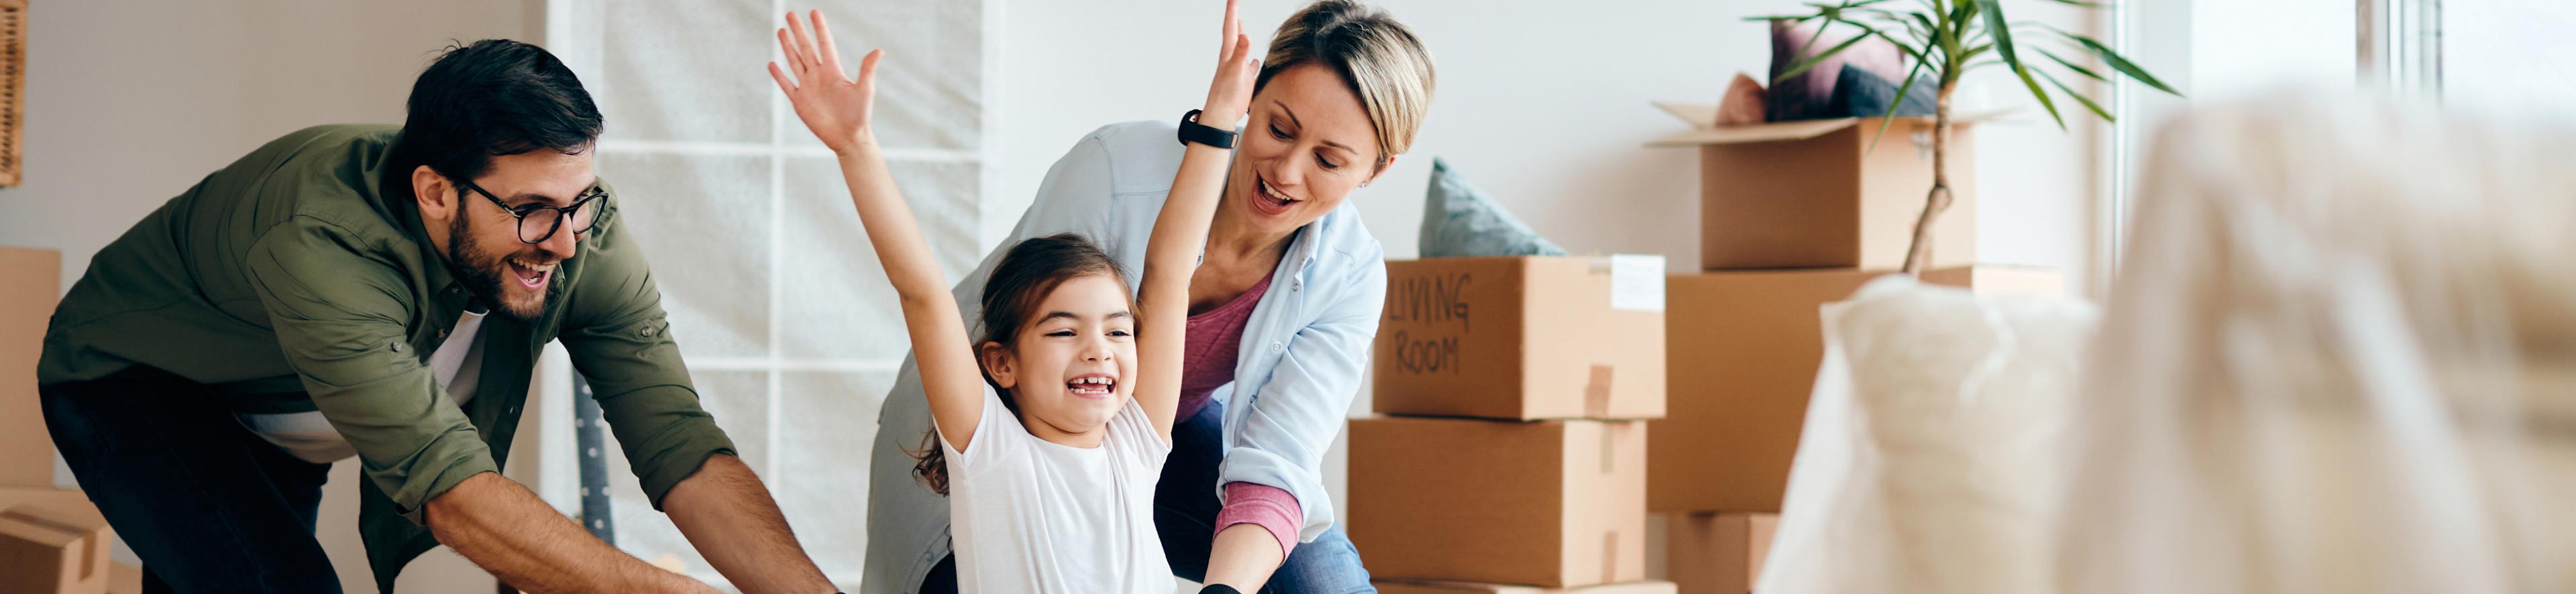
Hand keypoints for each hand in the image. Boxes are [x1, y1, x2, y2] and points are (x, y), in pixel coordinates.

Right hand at [768, 10, 880, 154]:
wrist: (848, 138)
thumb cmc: (860, 115)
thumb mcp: (865, 90)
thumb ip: (867, 70)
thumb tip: (878, 50)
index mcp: (834, 71)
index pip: (824, 44)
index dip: (819, 28)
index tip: (814, 12)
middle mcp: (819, 76)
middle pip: (806, 48)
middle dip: (798, 31)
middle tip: (790, 14)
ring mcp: (808, 87)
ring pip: (795, 62)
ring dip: (788, 47)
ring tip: (781, 31)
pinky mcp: (800, 101)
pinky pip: (787, 85)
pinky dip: (779, 75)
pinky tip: (772, 63)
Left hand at [1198, 0, 1259, 129]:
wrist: (1222, 115)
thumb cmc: (1225, 95)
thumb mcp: (1234, 71)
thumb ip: (1240, 53)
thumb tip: (1246, 35)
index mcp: (1228, 53)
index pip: (1230, 27)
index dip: (1232, 11)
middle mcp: (1233, 59)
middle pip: (1234, 34)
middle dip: (1235, 19)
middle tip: (1234, 6)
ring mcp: (1238, 69)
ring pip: (1242, 49)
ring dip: (1242, 38)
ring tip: (1242, 28)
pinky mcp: (1244, 81)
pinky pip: (1250, 67)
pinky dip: (1253, 61)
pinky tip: (1255, 61)